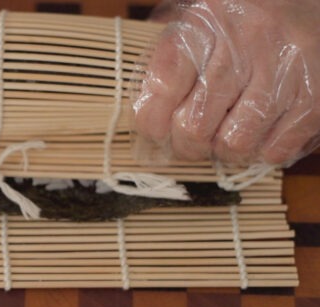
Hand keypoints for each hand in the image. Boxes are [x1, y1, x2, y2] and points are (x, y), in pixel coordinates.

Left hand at [133, 0, 319, 165]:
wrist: (308, 4)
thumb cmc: (241, 19)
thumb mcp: (197, 19)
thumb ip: (167, 57)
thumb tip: (145, 112)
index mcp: (206, 21)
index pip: (163, 86)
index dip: (151, 122)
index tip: (155, 130)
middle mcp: (245, 42)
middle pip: (194, 125)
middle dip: (186, 145)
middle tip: (191, 140)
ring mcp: (284, 70)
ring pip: (234, 143)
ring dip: (224, 150)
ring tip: (226, 134)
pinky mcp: (314, 97)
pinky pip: (274, 149)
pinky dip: (261, 151)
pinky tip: (260, 131)